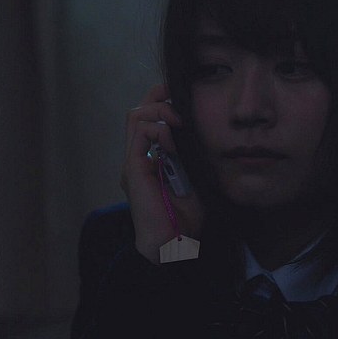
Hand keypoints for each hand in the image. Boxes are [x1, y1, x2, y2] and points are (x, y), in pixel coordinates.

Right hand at [121, 83, 203, 263]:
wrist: (173, 244)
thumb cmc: (185, 217)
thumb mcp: (195, 177)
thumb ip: (193, 155)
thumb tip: (205, 132)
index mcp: (149, 158)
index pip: (147, 119)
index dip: (160, 100)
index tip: (178, 94)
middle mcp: (137, 157)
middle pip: (137, 112)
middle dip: (158, 98)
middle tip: (179, 102)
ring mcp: (133, 163)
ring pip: (135, 117)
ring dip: (159, 111)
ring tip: (178, 120)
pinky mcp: (133, 170)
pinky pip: (140, 135)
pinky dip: (157, 129)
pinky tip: (173, 138)